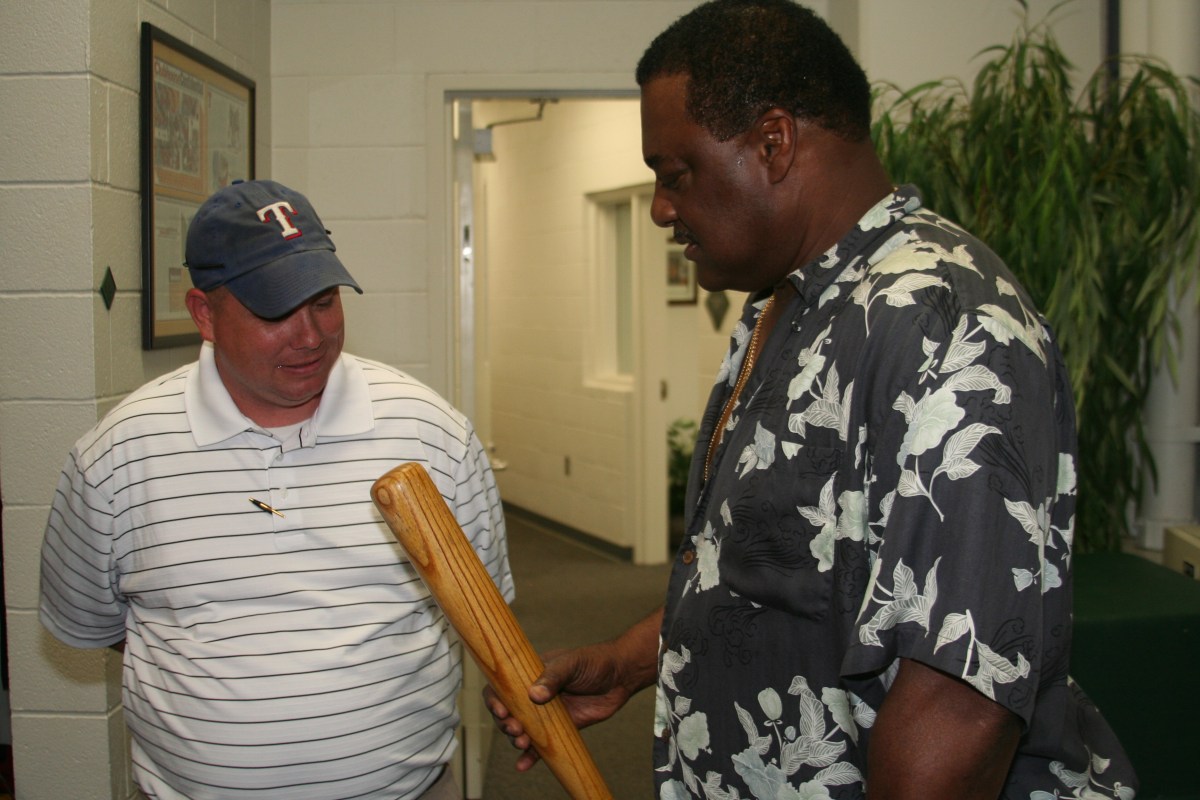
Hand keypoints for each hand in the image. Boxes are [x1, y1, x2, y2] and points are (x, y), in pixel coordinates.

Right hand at [485, 608, 662, 771]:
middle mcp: (533, 695)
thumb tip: (533, 695)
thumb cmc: (594, 661)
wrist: (620, 676)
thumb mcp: (572, 664)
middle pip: (508, 713)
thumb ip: (553, 677)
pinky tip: (522, 765)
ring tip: (523, 743)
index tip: (501, 710)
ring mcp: (545, 714)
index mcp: (530, 674)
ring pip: (522, 731)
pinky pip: (541, 746)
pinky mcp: (559, 730)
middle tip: (516, 728)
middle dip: (506, 723)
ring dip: (516, 740)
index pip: (503, 686)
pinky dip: (531, 757)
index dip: (495, 699)